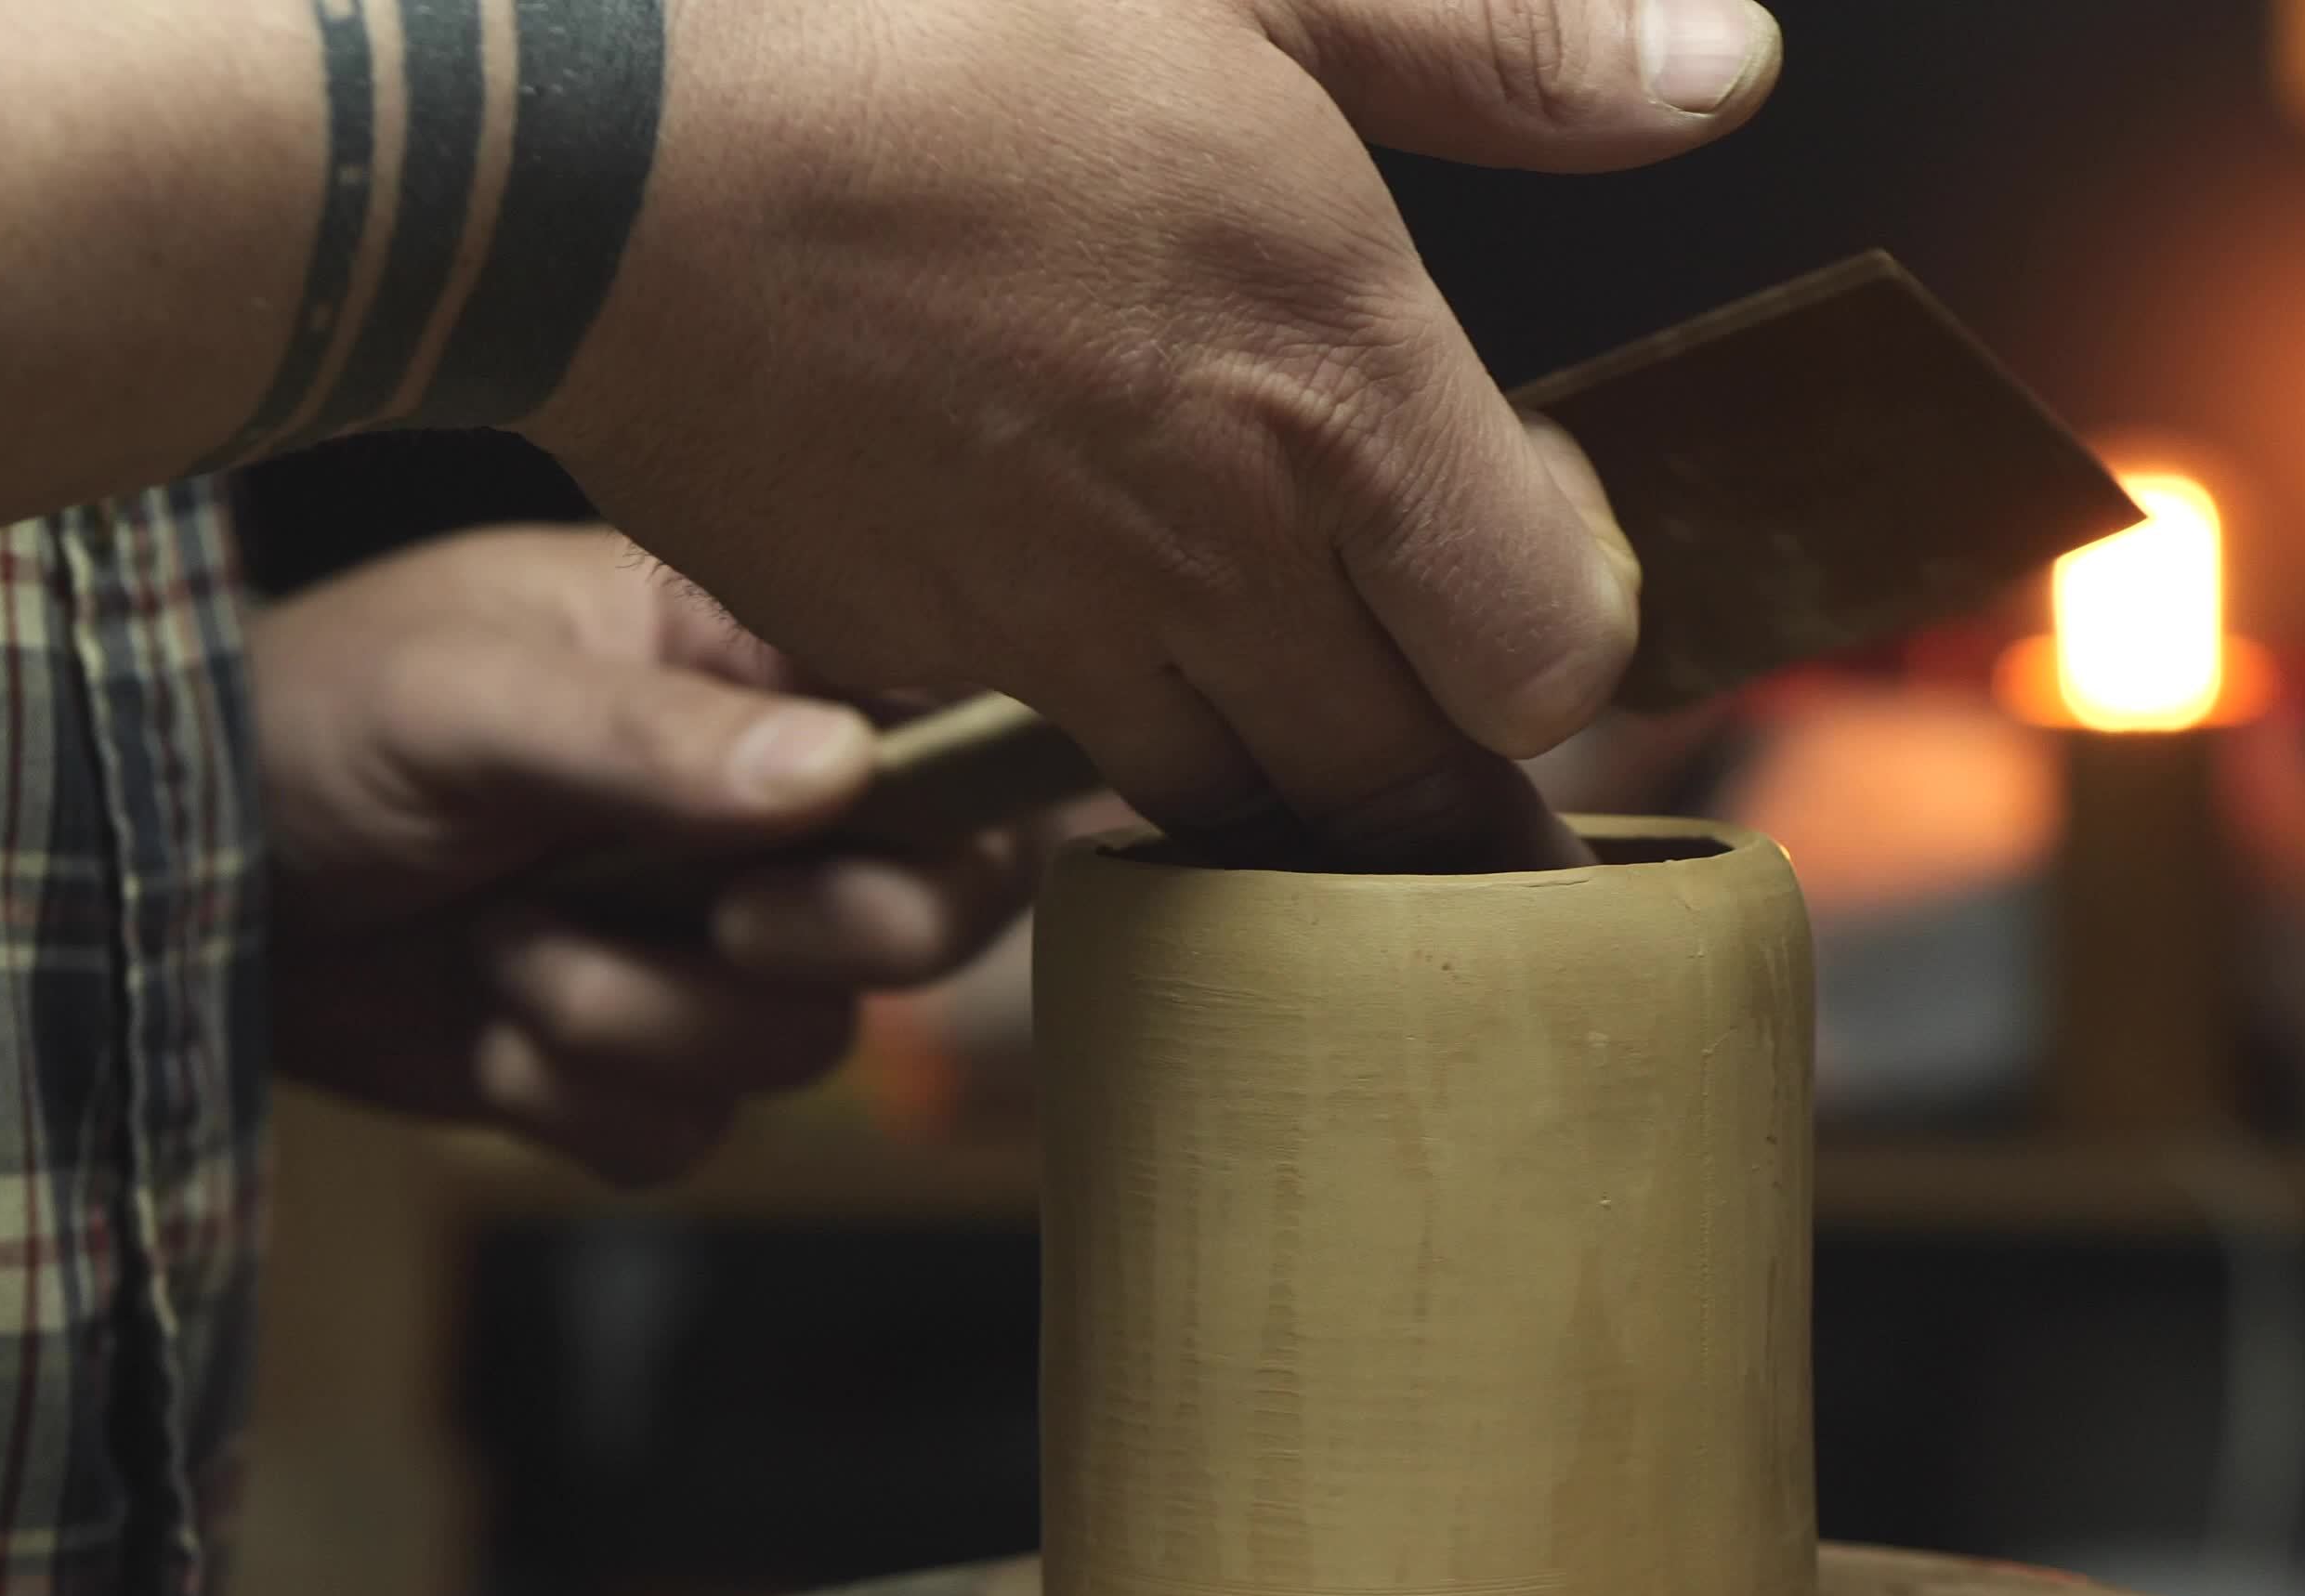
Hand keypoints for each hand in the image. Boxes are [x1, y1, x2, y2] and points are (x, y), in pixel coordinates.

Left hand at [256, 525, 1033, 1182]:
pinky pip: (690, 1133)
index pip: (955, 737)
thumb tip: (840, 769)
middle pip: (932, 914)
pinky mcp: (636, 1065)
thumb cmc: (310, 717)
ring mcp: (709, 941)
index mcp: (761, 665)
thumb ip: (649, 738)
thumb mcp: (464, 698)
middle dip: (826, 945)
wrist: (159, 873)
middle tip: (719, 918)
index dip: (946, 815)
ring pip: (805, 1043)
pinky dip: (578, 1099)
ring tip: (504, 944)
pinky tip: (483, 1019)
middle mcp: (768, 804)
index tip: (828, 835)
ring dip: (643, 1019)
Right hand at [524, 0, 1779, 871]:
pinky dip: (1105, 727)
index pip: (1550, 660)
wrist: (580, 142)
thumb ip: (1501, 46)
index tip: (1526, 540)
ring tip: (1293, 690)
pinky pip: (1057, 755)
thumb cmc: (919, 18)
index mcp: (1342, 398)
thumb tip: (1724, 73)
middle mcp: (1224, 559)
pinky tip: (1082, 608)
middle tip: (1445, 695)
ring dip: (1289, 776)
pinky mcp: (914, 662)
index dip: (1564, 629)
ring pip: (1237, 807)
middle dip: (1450, 763)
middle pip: (1408, 784)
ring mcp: (1060, 636)